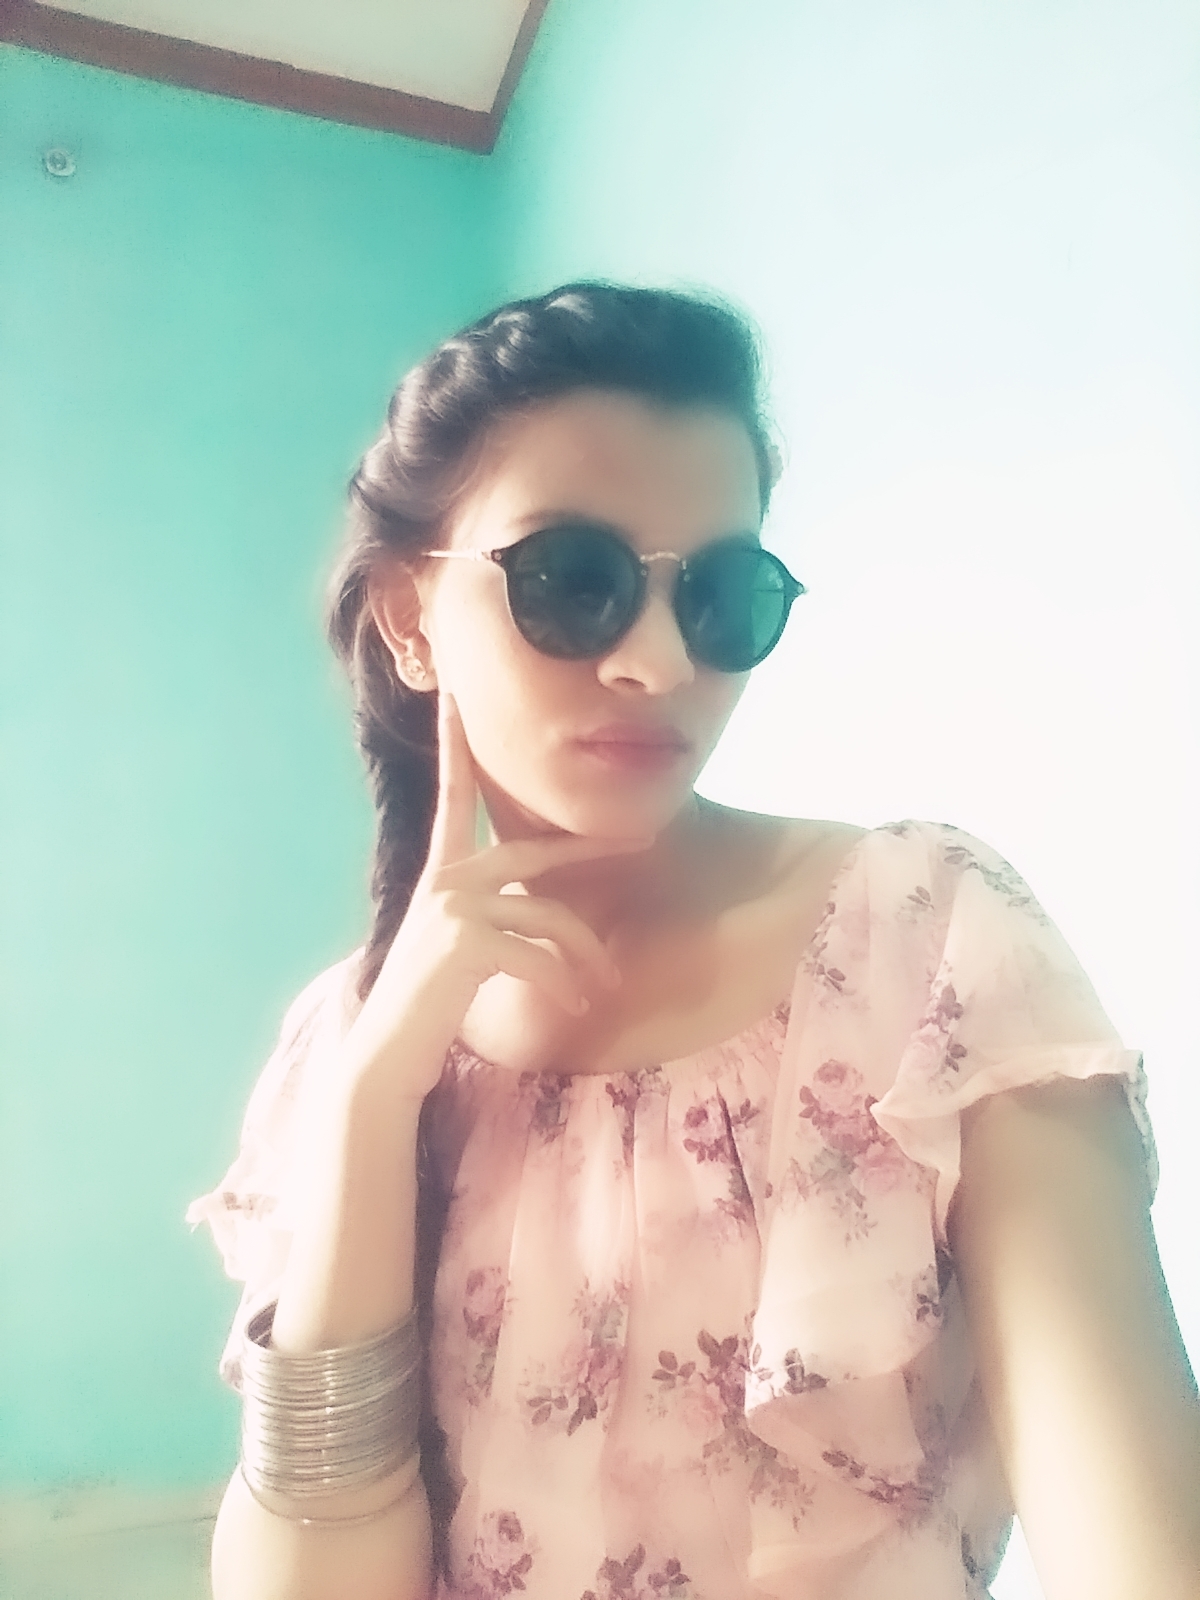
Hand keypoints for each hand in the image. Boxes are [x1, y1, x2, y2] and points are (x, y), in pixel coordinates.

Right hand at [346, 691, 651, 1099]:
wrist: (389, 1053)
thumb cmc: (429, 1004)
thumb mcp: (460, 946)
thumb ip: (492, 913)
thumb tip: (545, 910)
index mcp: (441, 875)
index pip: (454, 798)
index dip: (454, 747)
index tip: (453, 697)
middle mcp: (445, 881)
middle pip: (533, 851)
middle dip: (587, 848)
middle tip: (640, 842)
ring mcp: (453, 908)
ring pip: (548, 914)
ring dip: (585, 955)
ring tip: (604, 986)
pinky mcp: (465, 943)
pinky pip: (539, 955)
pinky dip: (563, 982)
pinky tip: (573, 1005)